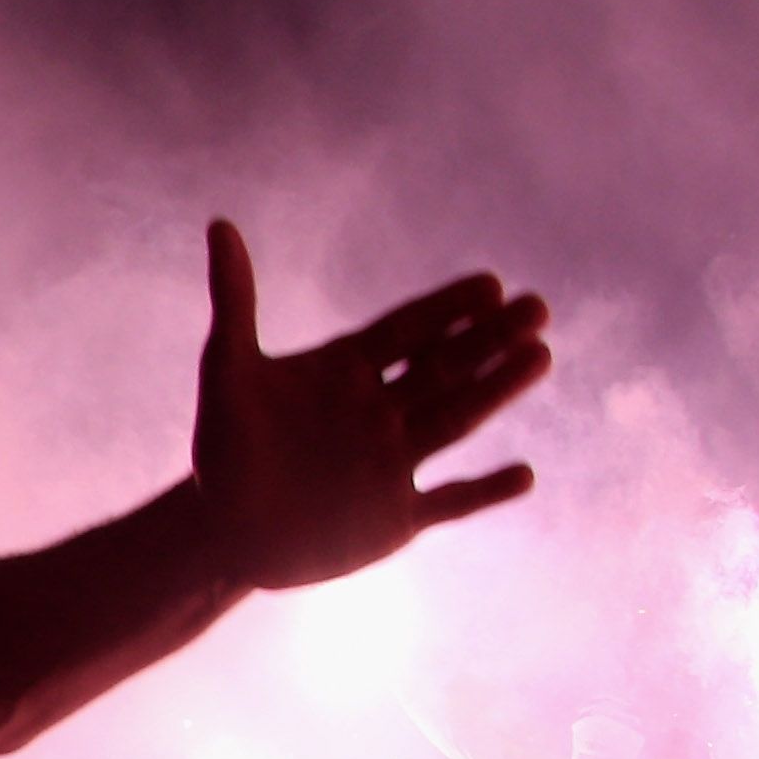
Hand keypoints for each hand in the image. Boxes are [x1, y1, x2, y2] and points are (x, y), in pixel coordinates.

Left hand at [189, 219, 549, 590]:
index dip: (445, 309)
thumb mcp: (227, 373)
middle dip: (489, 339)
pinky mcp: (397, 518)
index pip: (404, 332)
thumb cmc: (224, 449)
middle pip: (444, 368)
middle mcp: (380, 411)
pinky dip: (484, 492)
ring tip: (540, 357)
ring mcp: (394, 463)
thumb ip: (234, 302)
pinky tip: (525, 475)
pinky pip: (451, 503)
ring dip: (497, 391)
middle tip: (537, 308)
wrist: (223, 534)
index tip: (490, 284)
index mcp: (346, 372)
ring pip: (456, 420)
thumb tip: (219, 224)